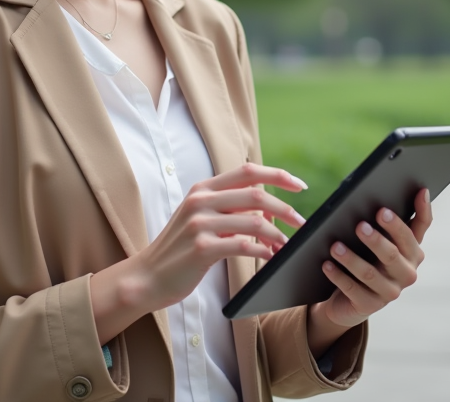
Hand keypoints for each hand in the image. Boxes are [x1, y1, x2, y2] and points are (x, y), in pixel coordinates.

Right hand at [133, 163, 307, 310]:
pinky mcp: (202, 248)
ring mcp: (199, 223)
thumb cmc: (180, 250)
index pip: (248, 171)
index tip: (299, 185)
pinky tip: (269, 257)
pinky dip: (263, 251)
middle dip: (286, 209)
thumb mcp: (201, 220)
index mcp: (203, 189)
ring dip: (277, 235)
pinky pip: (244, 246)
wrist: (147, 277)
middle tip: (301, 223)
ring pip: (254, 222)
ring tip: (286, 246)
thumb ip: (229, 210)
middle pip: (256, 195)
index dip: (278, 175)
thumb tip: (268, 210)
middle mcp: (201, 200)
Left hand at [311, 187, 431, 335]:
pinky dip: (338, 276)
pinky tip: (326, 265)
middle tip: (360, 226)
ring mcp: (390, 292)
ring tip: (335, 246)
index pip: (421, 227)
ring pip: (370, 273)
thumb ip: (384, 220)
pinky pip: (353, 290)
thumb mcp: (378, 239)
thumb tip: (376, 190)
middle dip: (377, 239)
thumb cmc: (366, 259)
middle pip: (394, 253)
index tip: (410, 195)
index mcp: (412, 250)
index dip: (420, 210)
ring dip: (351, 259)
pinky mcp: (370, 306)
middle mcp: (407, 271)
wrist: (349, 299)